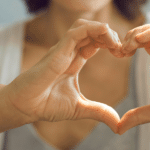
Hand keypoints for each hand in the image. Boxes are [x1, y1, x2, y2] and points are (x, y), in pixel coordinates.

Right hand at [4, 19, 122, 132]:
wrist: (25, 107)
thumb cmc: (46, 105)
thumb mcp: (80, 109)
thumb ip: (99, 112)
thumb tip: (118, 124)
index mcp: (75, 61)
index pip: (95, 42)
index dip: (111, 43)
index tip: (124, 54)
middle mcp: (69, 52)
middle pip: (92, 31)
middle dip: (110, 35)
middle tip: (123, 49)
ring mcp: (63, 50)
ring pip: (84, 26)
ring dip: (103, 29)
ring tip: (115, 42)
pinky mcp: (57, 52)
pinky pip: (76, 32)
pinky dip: (93, 29)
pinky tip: (106, 36)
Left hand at [118, 22, 149, 134]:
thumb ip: (138, 116)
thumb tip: (118, 128)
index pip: (145, 43)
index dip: (129, 44)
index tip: (117, 54)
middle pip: (149, 31)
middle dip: (130, 35)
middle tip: (119, 49)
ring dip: (139, 32)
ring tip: (127, 45)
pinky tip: (139, 40)